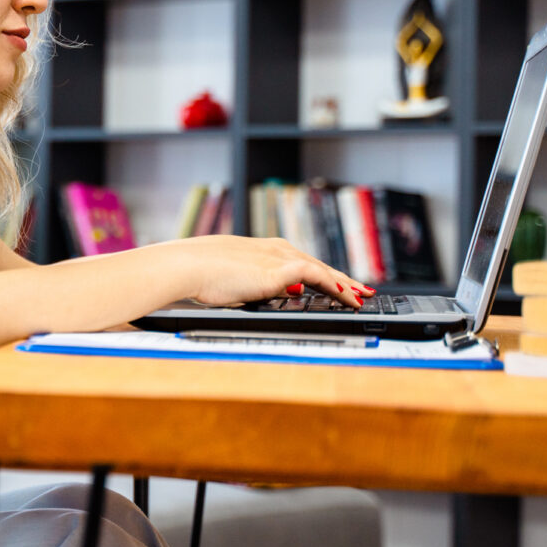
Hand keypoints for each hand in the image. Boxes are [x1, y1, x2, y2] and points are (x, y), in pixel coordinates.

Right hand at [169, 235, 371, 307]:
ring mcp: (277, 258)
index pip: (299, 261)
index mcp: (260, 250)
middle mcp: (273, 250)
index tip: (334, 282)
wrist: (186, 265)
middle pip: (316, 264)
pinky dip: (335, 285)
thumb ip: (247, 283)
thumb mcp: (227, 277)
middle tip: (359, 290)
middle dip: (339, 278)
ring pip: (322, 269)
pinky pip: (317, 275)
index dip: (319, 273)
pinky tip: (346, 296)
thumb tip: (260, 292)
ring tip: (360, 296)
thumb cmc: (196, 272)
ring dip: (343, 283)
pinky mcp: (278, 270)